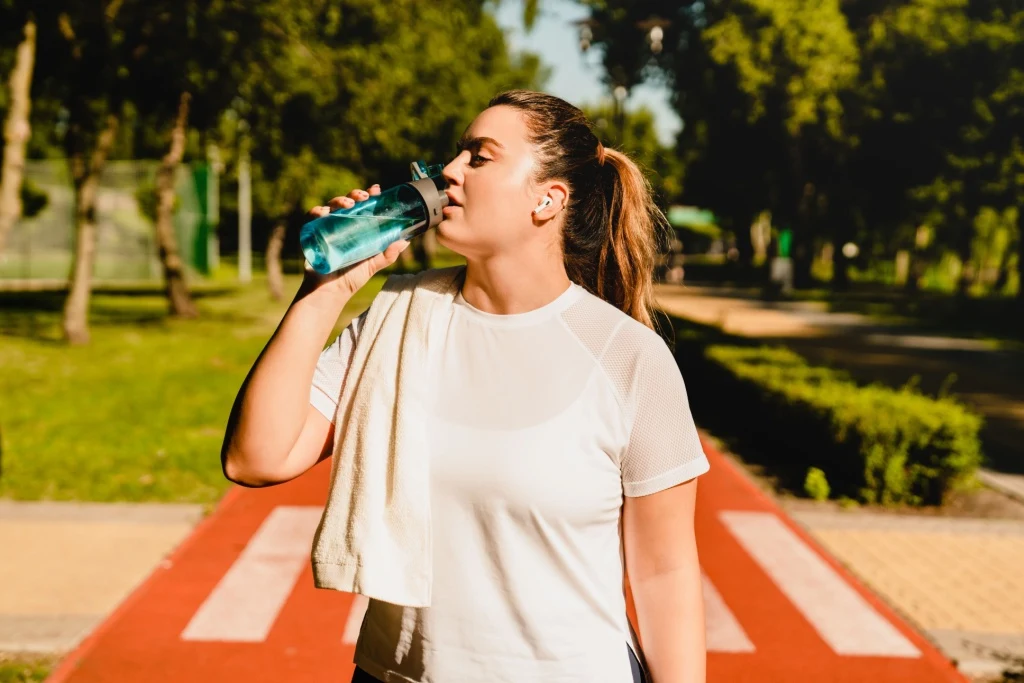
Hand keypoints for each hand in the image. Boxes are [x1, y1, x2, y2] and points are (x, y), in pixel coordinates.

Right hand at [302, 184, 409, 298]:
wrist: (330, 292)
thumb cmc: (352, 278)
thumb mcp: (373, 265)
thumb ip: (388, 254)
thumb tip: (406, 241)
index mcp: (356, 228)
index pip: (363, 206)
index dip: (369, 195)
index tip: (376, 190)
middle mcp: (341, 224)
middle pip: (347, 202)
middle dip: (355, 195)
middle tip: (364, 197)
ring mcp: (326, 228)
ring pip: (331, 206)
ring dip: (339, 200)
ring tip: (348, 205)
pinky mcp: (312, 234)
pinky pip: (312, 218)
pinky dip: (317, 212)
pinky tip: (324, 213)